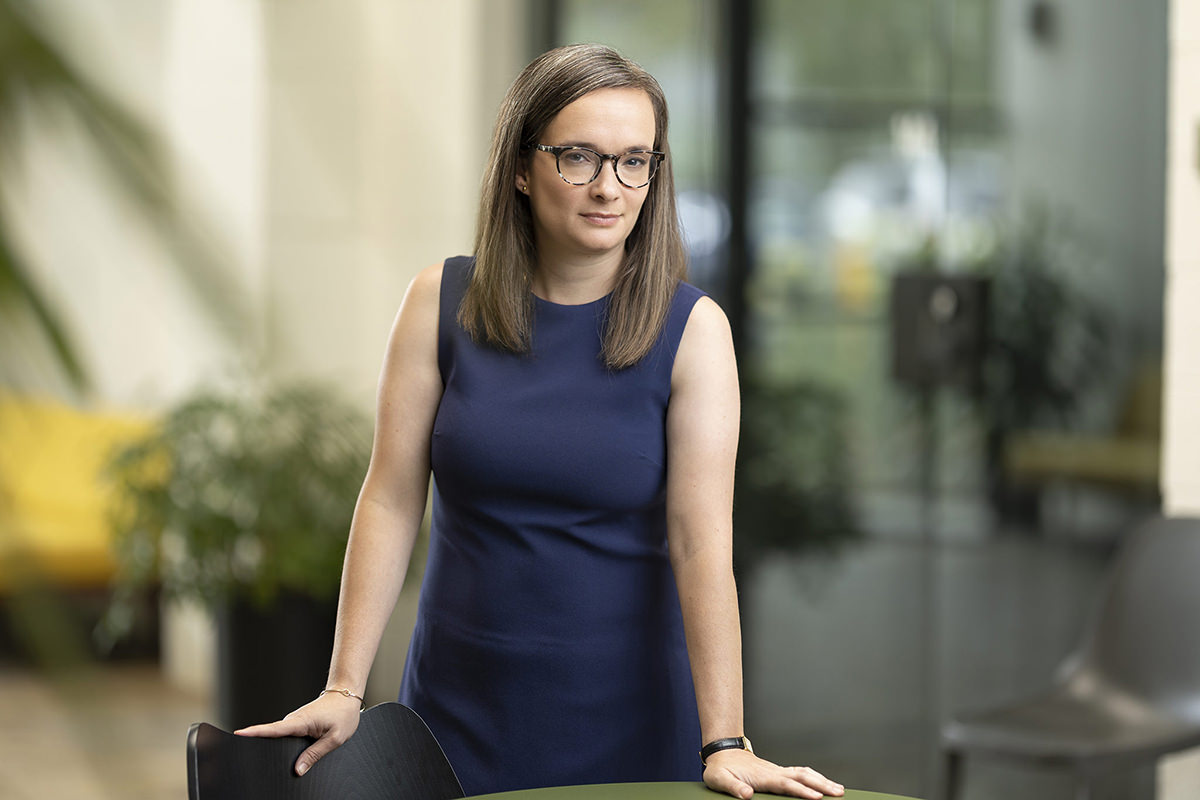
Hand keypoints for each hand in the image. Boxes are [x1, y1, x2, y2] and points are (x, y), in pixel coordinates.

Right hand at [234, 692, 362, 775]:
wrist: (346, 696)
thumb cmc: (343, 714)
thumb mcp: (335, 738)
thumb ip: (315, 754)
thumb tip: (298, 770)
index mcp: (302, 721)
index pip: (274, 729)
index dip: (256, 732)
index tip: (239, 733)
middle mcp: (294, 720)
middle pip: (273, 736)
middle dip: (262, 745)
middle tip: (255, 759)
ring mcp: (295, 721)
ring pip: (280, 736)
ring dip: (276, 745)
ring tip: (275, 757)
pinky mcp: (298, 723)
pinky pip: (287, 735)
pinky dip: (285, 742)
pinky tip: (290, 750)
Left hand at [702, 748, 844, 798]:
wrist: (722, 752)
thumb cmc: (720, 768)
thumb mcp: (720, 780)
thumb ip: (734, 788)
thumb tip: (747, 796)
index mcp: (763, 777)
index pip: (787, 785)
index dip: (803, 792)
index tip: (818, 798)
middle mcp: (773, 772)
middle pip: (802, 777)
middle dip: (822, 785)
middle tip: (839, 793)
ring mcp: (777, 770)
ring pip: (804, 773)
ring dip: (822, 780)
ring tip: (839, 789)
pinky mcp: (777, 772)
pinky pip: (800, 773)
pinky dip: (814, 777)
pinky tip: (822, 782)